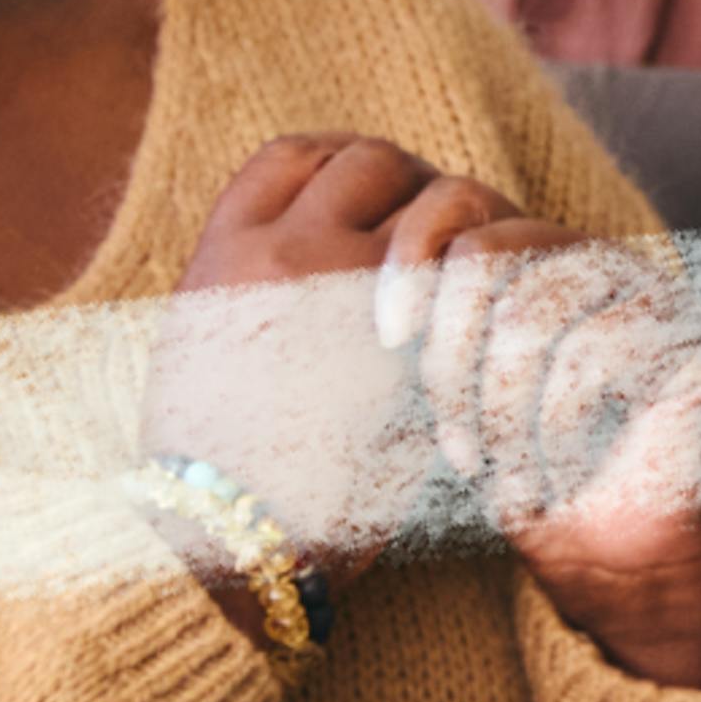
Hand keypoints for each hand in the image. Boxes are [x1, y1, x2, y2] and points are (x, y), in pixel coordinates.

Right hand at [141, 133, 450, 584]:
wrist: (240, 546)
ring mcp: (358, 287)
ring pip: (437, 197)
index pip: (296, 155)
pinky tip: (492, 301)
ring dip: (461, 220)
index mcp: (226, 256)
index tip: (366, 196)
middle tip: (438, 230)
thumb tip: (333, 253)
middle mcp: (289, 253)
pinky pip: (478, 257)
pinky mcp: (423, 333)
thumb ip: (256, 290)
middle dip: (411, 184)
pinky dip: (492, 265)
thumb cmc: (220, 471)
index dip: (337, 164)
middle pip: (374, 160)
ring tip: (470, 268)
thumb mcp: (208, 355)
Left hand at [377, 180, 700, 689]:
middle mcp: (589, 254)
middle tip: (458, 447)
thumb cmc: (521, 473)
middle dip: (450, 363)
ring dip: (500, 415)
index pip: (459, 205)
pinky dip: (554, 433)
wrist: (607, 551)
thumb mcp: (452, 401)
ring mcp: (642, 286)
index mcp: (529, 254)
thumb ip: (426, 336)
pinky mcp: (684, 333)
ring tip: (505, 472)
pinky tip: (557, 473)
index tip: (387, 337)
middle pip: (484, 258)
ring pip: (528, 314)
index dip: (412, 260)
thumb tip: (368, 302)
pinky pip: (589, 358)